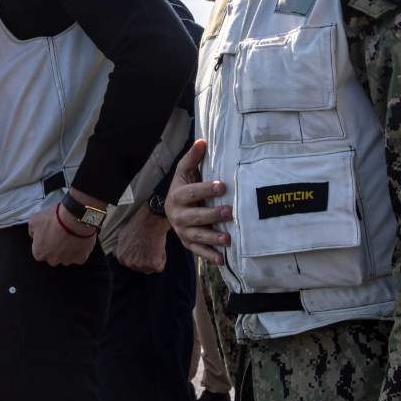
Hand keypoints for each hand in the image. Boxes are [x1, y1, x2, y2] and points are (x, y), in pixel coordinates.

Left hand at [27, 202, 97, 265]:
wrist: (74, 218)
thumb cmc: (54, 219)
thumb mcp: (34, 220)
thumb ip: (32, 231)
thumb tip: (34, 235)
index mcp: (39, 253)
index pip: (40, 250)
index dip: (45, 241)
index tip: (49, 233)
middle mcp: (52, 260)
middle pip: (53, 255)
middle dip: (56, 247)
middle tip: (60, 234)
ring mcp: (67, 261)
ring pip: (66, 257)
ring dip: (67, 249)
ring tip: (70, 235)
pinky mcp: (80, 259)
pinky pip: (78, 256)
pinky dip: (79, 249)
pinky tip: (79, 239)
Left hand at [114, 202, 170, 273]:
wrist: (150, 221)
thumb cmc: (138, 226)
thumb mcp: (122, 237)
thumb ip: (120, 248)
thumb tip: (115, 255)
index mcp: (121, 257)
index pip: (131, 263)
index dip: (139, 255)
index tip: (142, 247)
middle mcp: (128, 263)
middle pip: (141, 267)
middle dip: (146, 258)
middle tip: (148, 245)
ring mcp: (140, 265)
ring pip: (150, 268)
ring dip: (154, 258)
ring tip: (153, 245)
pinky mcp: (152, 265)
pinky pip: (160, 267)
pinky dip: (162, 258)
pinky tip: (159, 247)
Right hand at [165, 140, 232, 265]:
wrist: (170, 208)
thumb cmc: (183, 187)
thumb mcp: (184, 172)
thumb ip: (192, 158)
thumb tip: (203, 141)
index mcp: (177, 196)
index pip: (192, 192)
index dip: (206, 189)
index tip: (222, 186)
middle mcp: (178, 215)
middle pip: (195, 216)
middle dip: (212, 215)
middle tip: (230, 212)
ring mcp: (182, 231)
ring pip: (197, 236)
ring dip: (212, 239)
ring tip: (228, 239)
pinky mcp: (188, 243)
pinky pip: (198, 251)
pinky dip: (209, 256)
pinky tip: (222, 259)